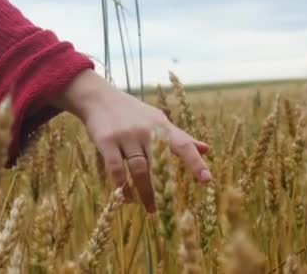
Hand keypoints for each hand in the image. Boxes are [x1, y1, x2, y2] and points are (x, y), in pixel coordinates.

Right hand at [54, 70, 211, 211]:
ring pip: (139, 169)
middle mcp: (146, 131)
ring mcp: (126, 136)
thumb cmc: (133, 112)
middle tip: (167, 209)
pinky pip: (116, 168)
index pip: (183, 144)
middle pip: (159, 163)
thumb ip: (181, 136)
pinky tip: (126, 198)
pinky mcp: (106, 141)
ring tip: (150, 209)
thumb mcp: (158, 120)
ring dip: (145, 192)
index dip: (195, 162)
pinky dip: (121, 186)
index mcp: (162, 126)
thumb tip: (207, 149)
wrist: (99, 98)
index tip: (207, 180)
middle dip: (164, 188)